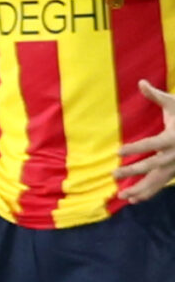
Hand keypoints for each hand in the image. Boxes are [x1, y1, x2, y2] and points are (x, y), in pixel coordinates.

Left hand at [118, 79, 174, 201]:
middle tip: (113, 173)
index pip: (152, 144)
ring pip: (157, 180)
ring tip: (122, 196)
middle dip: (133, 171)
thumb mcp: (174, 103)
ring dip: (140, 189)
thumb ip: (157, 95)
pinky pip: (161, 184)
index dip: (136, 148)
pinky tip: (133, 199)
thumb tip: (141, 82)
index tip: (119, 150)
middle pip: (152, 165)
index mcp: (173, 137)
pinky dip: (148, 192)